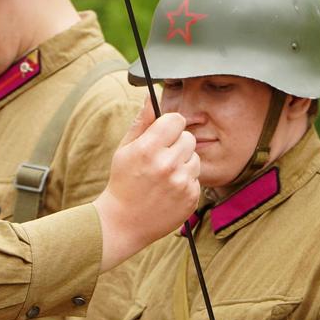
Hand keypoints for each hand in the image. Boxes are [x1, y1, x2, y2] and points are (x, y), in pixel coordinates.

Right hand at [94, 99, 199, 270]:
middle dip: (177, 144)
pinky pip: (196, 178)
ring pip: (195, 158)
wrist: (123, 223)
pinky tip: (169, 190)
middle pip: (188, 138)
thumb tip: (151, 97)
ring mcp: (181, 183)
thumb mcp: (125, 149)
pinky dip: (186, 182)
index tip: (163, 134)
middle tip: (162, 158)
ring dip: (183, 163)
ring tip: (165, 176)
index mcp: (148, 148)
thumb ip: (141, 122)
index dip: (169, 126)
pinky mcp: (191, 198)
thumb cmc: (122, 182)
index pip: (176, 120)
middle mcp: (167, 164)